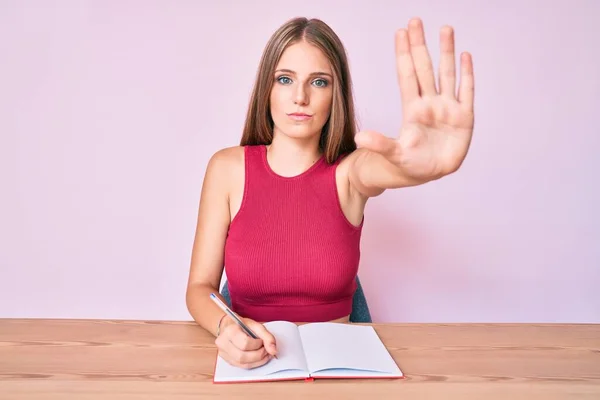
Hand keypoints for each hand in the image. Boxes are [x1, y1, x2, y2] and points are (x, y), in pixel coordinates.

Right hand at [215, 317, 277, 368]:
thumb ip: (267, 336)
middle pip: (243, 356)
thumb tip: (273, 351)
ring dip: (257, 361)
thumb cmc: (241, 325)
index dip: (257, 344)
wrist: (228, 326)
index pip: (245, 343)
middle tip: (266, 350)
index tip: (262, 341)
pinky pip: (241, 366)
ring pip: (242, 364)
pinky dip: (253, 364)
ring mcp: (223, 353)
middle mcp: (223, 343)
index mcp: (229, 330)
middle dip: (258, 355)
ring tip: (264, 354)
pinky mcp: (227, 360)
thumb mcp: (255, 325)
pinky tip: (258, 358)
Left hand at [355, 17, 474, 180]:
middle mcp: (430, 103)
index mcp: (412, 109)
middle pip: (424, 68)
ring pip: (447, 73)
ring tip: (445, 28)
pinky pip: (466, 91)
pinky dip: (467, 74)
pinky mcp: (464, 117)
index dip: (404, 54)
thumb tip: (359, 137)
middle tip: (415, 20)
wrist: (428, 174)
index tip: (400, 33)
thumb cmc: (408, 164)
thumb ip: (379, 144)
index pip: (407, 75)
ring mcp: (447, 108)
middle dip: (420, 45)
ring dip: (446, 52)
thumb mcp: (393, 154)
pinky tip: (466, 55)